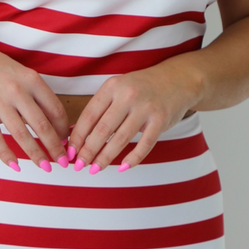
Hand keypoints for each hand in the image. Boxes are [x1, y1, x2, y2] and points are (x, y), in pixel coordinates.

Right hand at [0, 31, 67, 169]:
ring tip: (45, 167)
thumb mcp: (19, 73)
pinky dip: (7, 155)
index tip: (66, 140)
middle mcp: (17, 91)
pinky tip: (16, 166)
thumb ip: (34, 94)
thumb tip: (52, 122)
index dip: (64, 129)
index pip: (55, 109)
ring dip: (36, 155)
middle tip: (62, 161)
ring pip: (22, 135)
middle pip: (42, 126)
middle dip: (55, 147)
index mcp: (31, 79)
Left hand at [66, 60, 202, 170]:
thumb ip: (101, 108)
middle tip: (79, 165)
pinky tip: (123, 168)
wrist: (178, 79)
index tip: (70, 152)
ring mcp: (145, 108)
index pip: (89, 116)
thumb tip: (78, 135)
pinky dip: (133, 159)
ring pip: (120, 139)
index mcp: (112, 87)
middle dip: (88, 151)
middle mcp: (127, 95)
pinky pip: (144, 144)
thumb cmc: (143, 87)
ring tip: (95, 169)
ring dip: (105, 157)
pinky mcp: (161, 120)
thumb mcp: (119, 88)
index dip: (77, 136)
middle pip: (102, 130)